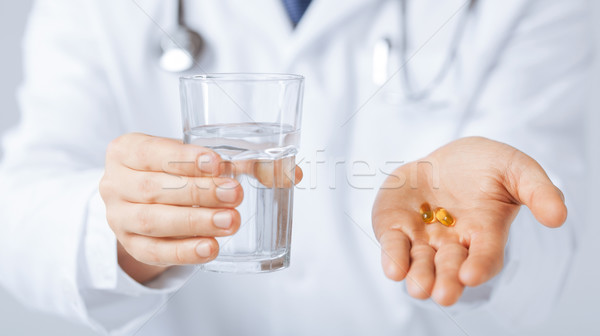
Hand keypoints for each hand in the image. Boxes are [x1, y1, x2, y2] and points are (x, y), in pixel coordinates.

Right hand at [100, 133, 301, 282]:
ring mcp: (119, 217)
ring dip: (195, 222)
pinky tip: (211, 248)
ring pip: (154, 221)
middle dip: (199, 192)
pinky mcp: (131, 246)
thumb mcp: (198, 160)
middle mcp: (115, 182)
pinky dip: (184, 252)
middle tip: (236, 195)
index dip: (184, 158)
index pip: (152, 151)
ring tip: (230, 222)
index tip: (217, 164)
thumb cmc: (177, 173)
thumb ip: (244, 162)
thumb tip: (294, 173)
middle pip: (155, 188)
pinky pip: (155, 252)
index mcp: (127, 150)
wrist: (145, 203)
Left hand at [372, 136, 566, 305]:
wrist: (444, 159)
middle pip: (450, 267)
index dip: (480, 265)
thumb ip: (537, 190)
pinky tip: (393, 268)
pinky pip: (394, 245)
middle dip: (446, 281)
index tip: (471, 275)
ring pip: (420, 263)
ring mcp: (423, 238)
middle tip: (443, 294)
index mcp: (485, 233)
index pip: (485, 255)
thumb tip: (558, 217)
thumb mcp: (516, 168)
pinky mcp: (396, 228)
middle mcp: (453, 243)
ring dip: (418, 276)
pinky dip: (392, 257)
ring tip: (418, 288)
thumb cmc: (485, 166)